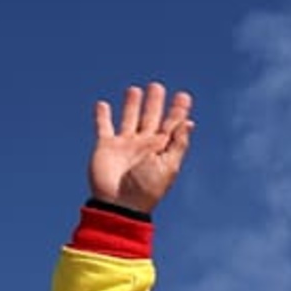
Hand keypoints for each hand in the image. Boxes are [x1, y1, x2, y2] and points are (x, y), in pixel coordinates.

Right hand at [91, 83, 196, 211]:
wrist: (119, 204)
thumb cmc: (147, 188)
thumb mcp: (168, 166)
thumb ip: (177, 143)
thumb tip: (188, 123)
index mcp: (161, 149)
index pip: (172, 125)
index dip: (178, 111)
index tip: (184, 96)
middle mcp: (143, 144)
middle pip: (150, 118)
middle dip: (154, 103)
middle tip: (157, 86)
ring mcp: (124, 145)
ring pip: (128, 119)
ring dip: (131, 105)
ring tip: (135, 89)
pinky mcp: (105, 146)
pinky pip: (103, 127)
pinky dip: (102, 116)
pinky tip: (102, 104)